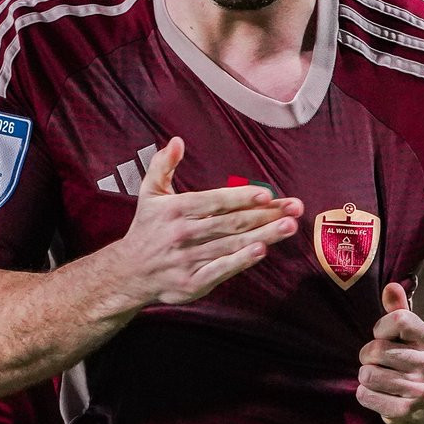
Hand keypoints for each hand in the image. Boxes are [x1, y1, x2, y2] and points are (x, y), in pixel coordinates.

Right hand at [111, 137, 302, 307]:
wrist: (128, 272)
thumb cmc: (146, 228)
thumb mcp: (149, 193)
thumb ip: (163, 165)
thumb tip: (176, 141)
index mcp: (175, 210)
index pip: (214, 202)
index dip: (241, 197)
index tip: (266, 194)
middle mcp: (183, 234)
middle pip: (230, 223)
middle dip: (265, 215)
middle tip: (294, 208)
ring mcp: (188, 260)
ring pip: (231, 245)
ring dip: (263, 236)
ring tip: (289, 227)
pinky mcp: (193, 283)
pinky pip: (221, 270)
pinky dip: (241, 262)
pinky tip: (262, 252)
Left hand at [356, 283, 423, 423]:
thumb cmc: (418, 358)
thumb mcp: (415, 333)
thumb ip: (400, 309)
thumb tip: (391, 286)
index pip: (398, 321)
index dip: (381, 327)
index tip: (382, 334)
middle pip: (377, 349)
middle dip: (368, 354)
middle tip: (375, 360)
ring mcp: (419, 391)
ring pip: (368, 374)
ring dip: (366, 375)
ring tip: (376, 376)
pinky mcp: (405, 412)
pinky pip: (366, 396)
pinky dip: (364, 393)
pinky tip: (377, 392)